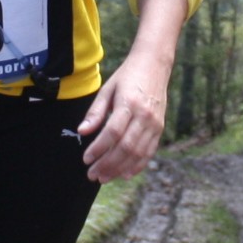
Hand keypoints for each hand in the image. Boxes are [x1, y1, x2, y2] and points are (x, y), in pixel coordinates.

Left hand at [76, 50, 169, 181]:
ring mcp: (155, 123)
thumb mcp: (107, 89)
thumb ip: (95, 112)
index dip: (99, 148)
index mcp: (128, 103)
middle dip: (107, 164)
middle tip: (92, 175)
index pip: (112, 132)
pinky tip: (125, 174)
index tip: (86, 159)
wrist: (154, 65)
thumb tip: (82, 131)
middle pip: (126, 147)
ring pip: (138, 153)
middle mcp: (144, 115)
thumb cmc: (127, 77)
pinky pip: (149, 151)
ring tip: (104, 177)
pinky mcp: (160, 128)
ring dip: (120, 168)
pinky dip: (137, 165)